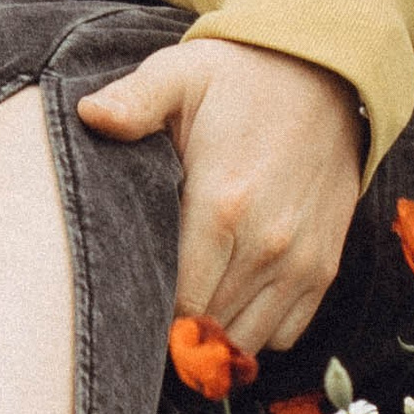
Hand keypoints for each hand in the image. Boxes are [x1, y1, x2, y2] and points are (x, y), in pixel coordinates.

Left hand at [77, 37, 362, 360]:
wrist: (323, 73)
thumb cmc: (240, 77)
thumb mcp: (179, 75)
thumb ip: (132, 102)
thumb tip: (88, 116)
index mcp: (223, 205)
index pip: (180, 302)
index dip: (150, 311)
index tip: (131, 294)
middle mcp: (268, 244)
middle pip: (209, 327)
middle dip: (176, 326)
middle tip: (147, 306)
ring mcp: (302, 260)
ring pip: (247, 339)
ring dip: (214, 333)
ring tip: (187, 308)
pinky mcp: (325, 265)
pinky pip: (286, 331)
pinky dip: (257, 328)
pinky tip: (230, 299)